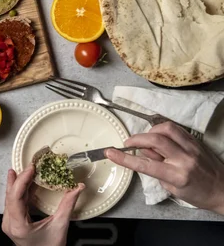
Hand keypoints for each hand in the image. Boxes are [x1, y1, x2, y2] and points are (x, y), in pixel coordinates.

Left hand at [2, 165, 84, 245]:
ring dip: (17, 184)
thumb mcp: (60, 227)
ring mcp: (9, 223)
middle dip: (19, 179)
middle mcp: (10, 224)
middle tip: (27, 166)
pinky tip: (24, 183)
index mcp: (18, 225)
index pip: (15, 197)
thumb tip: (77, 188)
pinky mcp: (12, 222)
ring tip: (23, 170)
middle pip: (10, 196)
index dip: (22, 180)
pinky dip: (19, 192)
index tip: (30, 169)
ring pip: (10, 198)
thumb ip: (68, 205)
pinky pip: (13, 203)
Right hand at [106, 122, 223, 214]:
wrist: (223, 190)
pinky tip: (160, 136)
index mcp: (177, 175)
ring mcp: (192, 147)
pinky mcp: (196, 140)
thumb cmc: (197, 194)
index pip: (145, 164)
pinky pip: (175, 128)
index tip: (110, 152)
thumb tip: (145, 153)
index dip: (124, 158)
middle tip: (129, 143)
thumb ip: (156, 170)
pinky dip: (162, 129)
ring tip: (146, 139)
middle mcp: (185, 159)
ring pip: (166, 128)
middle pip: (155, 139)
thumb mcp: (172, 188)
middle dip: (137, 139)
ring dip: (150, 131)